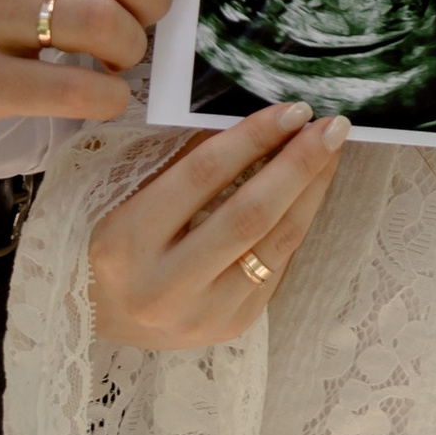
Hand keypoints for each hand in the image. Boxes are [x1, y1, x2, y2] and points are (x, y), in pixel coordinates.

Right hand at [90, 101, 351, 351]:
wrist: (103, 317)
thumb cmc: (116, 243)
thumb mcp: (129, 199)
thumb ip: (184, 166)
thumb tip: (256, 124)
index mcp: (128, 241)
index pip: (202, 176)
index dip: (252, 137)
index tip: (291, 110)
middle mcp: (166, 286)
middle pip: (249, 214)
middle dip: (298, 164)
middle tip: (331, 126)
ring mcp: (204, 314)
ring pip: (275, 244)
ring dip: (311, 191)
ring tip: (332, 152)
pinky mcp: (233, 325)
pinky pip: (277, 266)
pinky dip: (298, 222)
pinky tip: (311, 191)